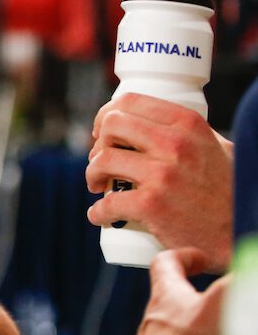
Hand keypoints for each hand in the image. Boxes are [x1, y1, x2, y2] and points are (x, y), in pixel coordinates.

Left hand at [86, 94, 232, 272]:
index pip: (130, 101)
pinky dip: (97, 212)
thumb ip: (190, 133)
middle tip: (101, 162)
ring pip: (102, 160)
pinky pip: (107, 202)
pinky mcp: (152, 206)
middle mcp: (175, 144)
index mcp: (188, 124)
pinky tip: (100, 215)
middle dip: (97, 143)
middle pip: (111, 125)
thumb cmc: (230, 191)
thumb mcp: (219, 148)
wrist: (242, 232)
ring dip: (92, 174)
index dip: (107, 115)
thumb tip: (155, 122)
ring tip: (99, 186)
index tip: (103, 132)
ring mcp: (162, 175)